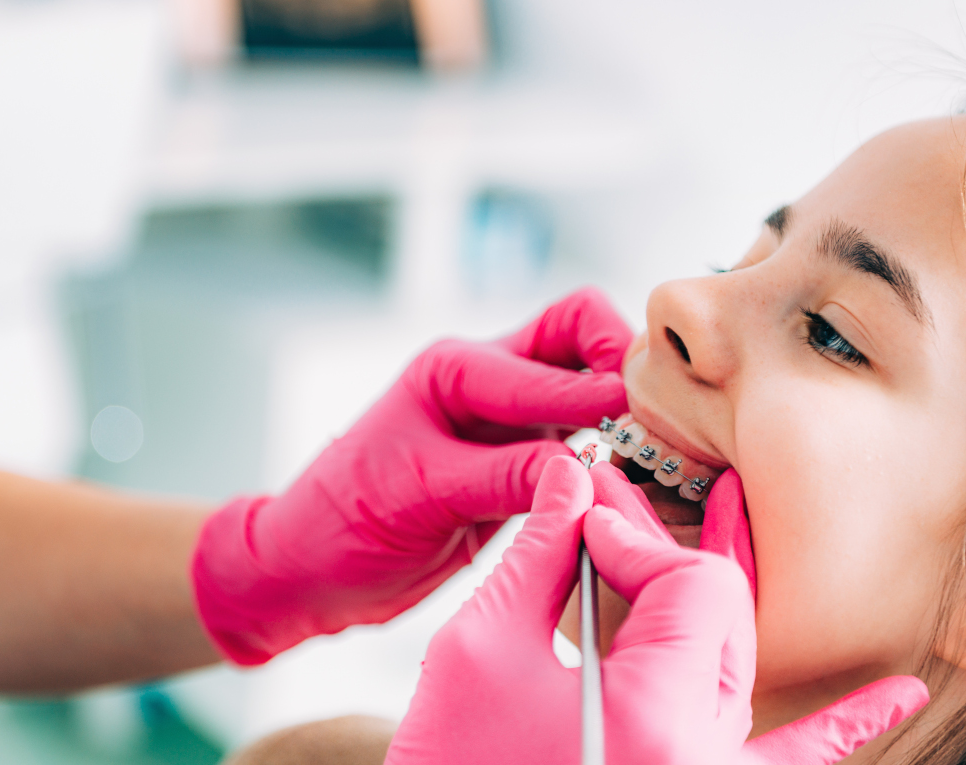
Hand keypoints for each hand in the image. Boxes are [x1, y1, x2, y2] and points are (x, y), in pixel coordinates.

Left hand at [190, 288, 632, 664]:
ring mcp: (507, 423)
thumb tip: (584, 467)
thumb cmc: (342, 523)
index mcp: (455, 369)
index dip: (604, 388)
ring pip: (588, 383)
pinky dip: (611, 451)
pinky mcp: (518, 464)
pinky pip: (580, 439)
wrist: (310, 570)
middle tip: (654, 414)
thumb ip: (505, 476)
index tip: (640, 425)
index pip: (555, 355)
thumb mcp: (422, 494)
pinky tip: (627, 479)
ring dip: (623, 406)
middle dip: (623, 360)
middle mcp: (487, 382)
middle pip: (580, 331)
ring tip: (654, 448)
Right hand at [385, 457, 927, 764]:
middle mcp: (705, 759)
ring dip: (727, 590)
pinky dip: (842, 727)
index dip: (634, 536)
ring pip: (746, 664)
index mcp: (656, 719)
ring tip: (728, 508)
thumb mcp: (478, 654)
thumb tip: (571, 480)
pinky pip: (793, 760)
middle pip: (723, 615)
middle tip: (605, 509)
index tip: (579, 523)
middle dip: (659, 555)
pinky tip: (897, 695)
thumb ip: (536, 555)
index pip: (693, 584)